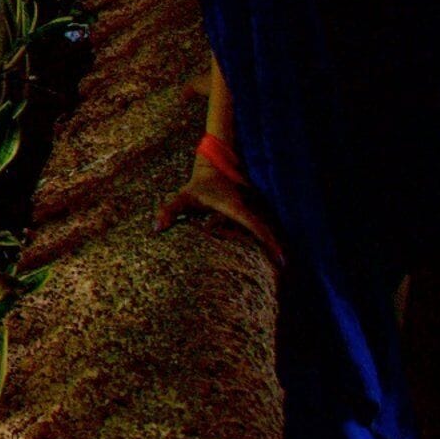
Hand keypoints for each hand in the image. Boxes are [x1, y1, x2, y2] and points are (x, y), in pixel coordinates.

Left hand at [157, 159, 283, 261]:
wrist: (215, 167)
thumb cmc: (198, 186)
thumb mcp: (183, 198)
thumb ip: (170, 211)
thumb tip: (156, 228)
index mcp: (237, 210)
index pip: (257, 228)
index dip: (270, 243)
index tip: (282, 260)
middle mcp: (250, 211)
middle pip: (265, 234)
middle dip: (274, 250)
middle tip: (282, 271)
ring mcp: (255, 212)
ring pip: (265, 231)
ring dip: (271, 247)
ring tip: (280, 268)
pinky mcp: (254, 214)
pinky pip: (261, 230)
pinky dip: (266, 241)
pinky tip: (270, 257)